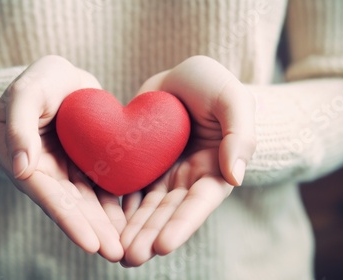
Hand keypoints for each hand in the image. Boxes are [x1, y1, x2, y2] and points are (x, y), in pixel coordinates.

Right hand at [0, 55, 126, 261]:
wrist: (58, 79)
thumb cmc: (37, 84)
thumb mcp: (25, 94)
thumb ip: (19, 128)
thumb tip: (23, 169)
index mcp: (29, 163)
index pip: (50, 197)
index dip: (69, 220)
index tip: (90, 243)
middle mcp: (50, 173)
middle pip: (73, 207)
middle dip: (94, 231)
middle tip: (116, 254)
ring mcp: (72, 169)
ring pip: (91, 201)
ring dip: (107, 224)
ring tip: (128, 246)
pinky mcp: (90, 161)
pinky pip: (104, 183)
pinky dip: (117, 201)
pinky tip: (134, 217)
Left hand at [120, 56, 256, 265]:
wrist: (184, 78)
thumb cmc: (214, 86)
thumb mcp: (233, 100)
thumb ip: (241, 135)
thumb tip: (237, 176)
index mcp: (214, 169)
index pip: (199, 203)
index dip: (182, 225)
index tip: (163, 246)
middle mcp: (187, 178)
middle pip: (168, 212)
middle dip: (150, 235)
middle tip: (130, 257)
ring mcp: (162, 173)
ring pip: (145, 206)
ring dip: (131, 229)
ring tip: (115, 251)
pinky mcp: (141, 164)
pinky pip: (127, 187)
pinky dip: (117, 205)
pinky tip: (102, 221)